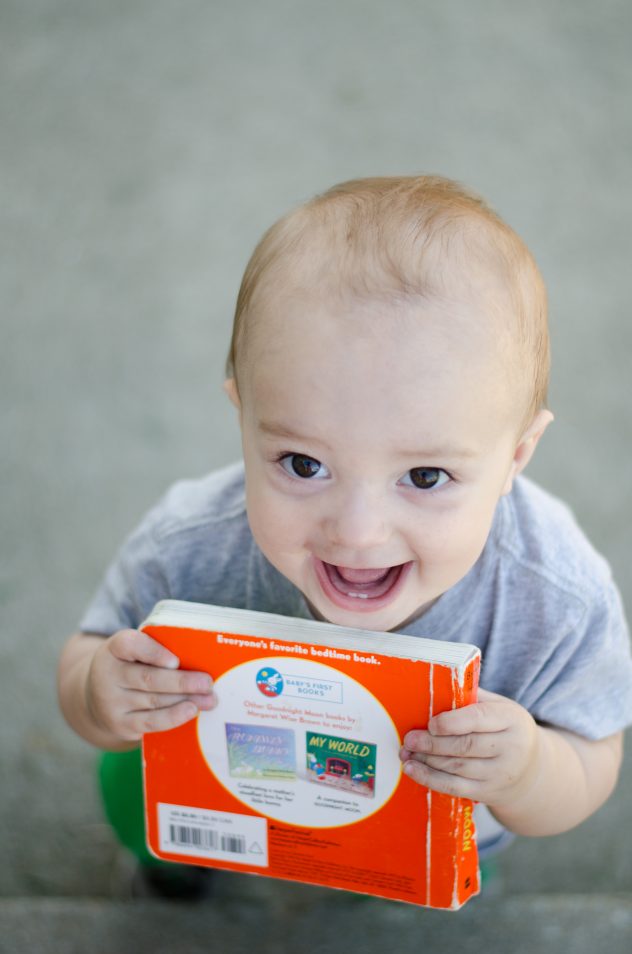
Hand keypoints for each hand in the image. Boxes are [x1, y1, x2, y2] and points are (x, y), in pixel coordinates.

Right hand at [86, 629, 216, 742]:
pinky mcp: (121, 724)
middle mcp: (108, 675)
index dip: (153, 652)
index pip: (130, 645)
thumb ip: (158, 648)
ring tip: (209, 699)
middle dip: (182, 682)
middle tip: (207, 683)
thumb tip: (198, 658)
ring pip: (154, 701)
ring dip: (185, 700)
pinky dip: (173, 717)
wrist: (98, 696)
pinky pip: (150, 722)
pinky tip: (191, 711)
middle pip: (148, 678)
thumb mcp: (134, 650)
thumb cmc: (129, 665)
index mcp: (114, 649)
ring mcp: (112, 702)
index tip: (176, 661)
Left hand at [400, 689, 538, 808]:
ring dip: (426, 760)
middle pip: (465, 746)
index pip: (479, 719)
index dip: (452, 722)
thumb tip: (433, 688)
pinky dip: (430, 779)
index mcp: (512, 719)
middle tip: (409, 738)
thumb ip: (471, 698)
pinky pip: (455, 787)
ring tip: (406, 752)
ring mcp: (500, 774)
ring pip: (457, 767)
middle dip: (431, 743)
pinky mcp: (488, 793)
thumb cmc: (504, 728)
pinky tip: (413, 769)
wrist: (531, 769)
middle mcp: (511, 748)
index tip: (430, 723)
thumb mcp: (498, 707)